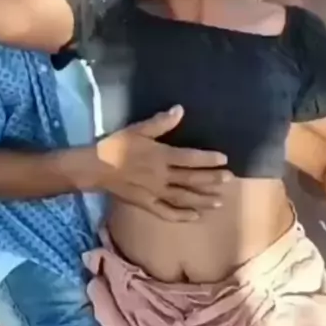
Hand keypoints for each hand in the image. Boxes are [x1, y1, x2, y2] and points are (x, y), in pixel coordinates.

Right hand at [95, 106, 231, 221]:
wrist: (95, 168)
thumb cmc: (116, 145)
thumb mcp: (138, 129)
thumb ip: (160, 122)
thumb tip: (180, 110)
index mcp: (160, 156)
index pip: (190, 158)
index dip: (208, 159)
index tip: (224, 159)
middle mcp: (161, 176)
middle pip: (191, 179)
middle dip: (212, 180)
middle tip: (229, 180)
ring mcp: (154, 193)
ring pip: (183, 198)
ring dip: (203, 200)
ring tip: (220, 201)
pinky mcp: (146, 204)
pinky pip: (166, 213)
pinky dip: (181, 216)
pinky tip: (195, 216)